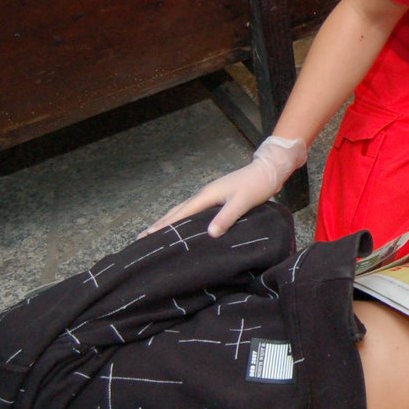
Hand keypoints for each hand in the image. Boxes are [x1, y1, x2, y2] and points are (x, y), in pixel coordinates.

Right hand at [142, 135, 306, 238]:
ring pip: (183, 210)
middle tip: (142, 238)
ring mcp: (208, 195)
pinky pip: (192, 210)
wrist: (267, 171)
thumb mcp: (243, 202)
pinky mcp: (215, 198)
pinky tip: (181, 226)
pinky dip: (182, 218)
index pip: (180, 214)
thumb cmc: (256, 186)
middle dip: (159, 224)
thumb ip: (227, 217)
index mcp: (206, 196)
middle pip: (176, 211)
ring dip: (168, 222)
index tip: (147, 236)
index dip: (164, 226)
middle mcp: (203, 194)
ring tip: (154, 233)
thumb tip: (210, 234)